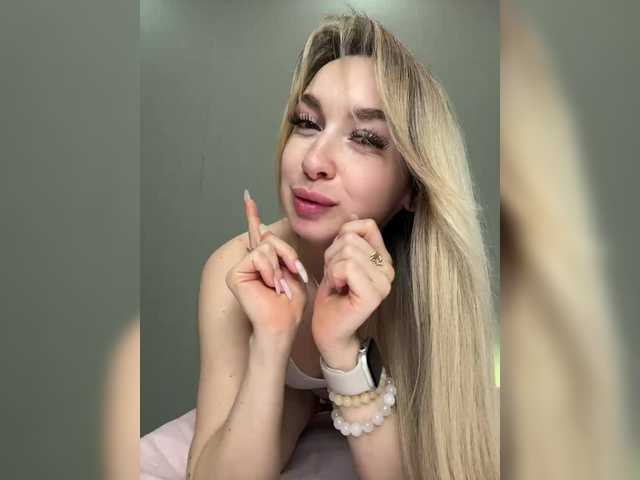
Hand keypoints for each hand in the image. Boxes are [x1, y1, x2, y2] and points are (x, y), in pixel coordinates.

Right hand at [225, 190, 308, 344]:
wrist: (282, 326)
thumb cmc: (290, 306)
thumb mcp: (293, 272)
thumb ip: (284, 252)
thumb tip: (271, 230)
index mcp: (264, 262)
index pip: (258, 233)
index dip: (252, 215)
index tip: (248, 197)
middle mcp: (250, 262)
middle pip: (271, 238)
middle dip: (287, 255)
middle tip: (291, 274)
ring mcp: (241, 267)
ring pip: (266, 246)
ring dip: (280, 265)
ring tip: (278, 286)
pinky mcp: (235, 273)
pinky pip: (258, 255)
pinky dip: (270, 270)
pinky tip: (269, 285)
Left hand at [311, 215, 394, 364]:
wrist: (328, 327)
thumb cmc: (333, 294)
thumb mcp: (338, 258)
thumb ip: (348, 237)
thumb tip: (354, 215)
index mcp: (383, 258)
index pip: (367, 225)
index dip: (343, 237)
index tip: (339, 260)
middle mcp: (389, 269)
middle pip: (352, 238)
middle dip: (333, 255)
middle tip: (335, 276)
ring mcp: (384, 282)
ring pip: (348, 251)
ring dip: (332, 266)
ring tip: (337, 283)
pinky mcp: (374, 294)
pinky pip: (348, 267)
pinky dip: (334, 275)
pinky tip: (338, 289)